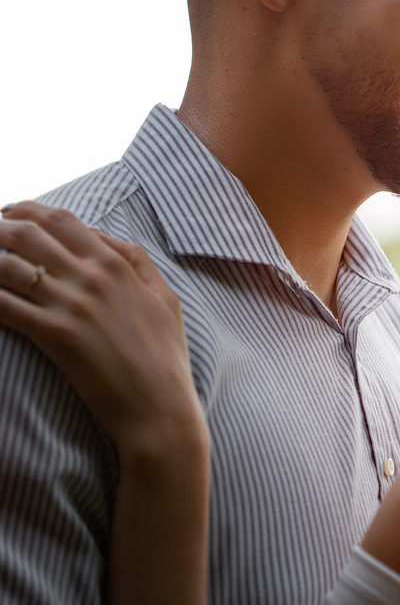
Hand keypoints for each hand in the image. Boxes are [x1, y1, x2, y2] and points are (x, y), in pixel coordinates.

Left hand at [0, 201, 204, 459]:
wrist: (160, 406)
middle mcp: (92, 277)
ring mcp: (72, 305)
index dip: (25, 212)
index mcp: (117, 264)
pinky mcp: (55, 335)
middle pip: (27, 235)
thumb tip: (101, 236)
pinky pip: (4, 306)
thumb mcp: (164, 298)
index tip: (6, 216)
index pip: (61, 220)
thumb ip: (137, 261)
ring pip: (8, 266)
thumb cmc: (165, 356)